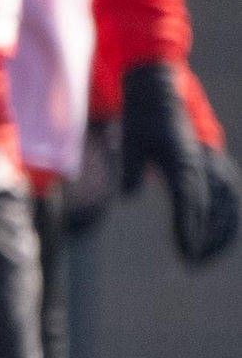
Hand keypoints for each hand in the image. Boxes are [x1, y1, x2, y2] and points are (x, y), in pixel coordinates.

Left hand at [116, 62, 238, 269]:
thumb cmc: (141, 121)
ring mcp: (212, 164)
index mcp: (183, 161)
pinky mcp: (213, 164)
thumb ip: (130, 170)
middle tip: (192, 264)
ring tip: (205, 258)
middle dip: (204, 238)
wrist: (160, 93)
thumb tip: (129, 197)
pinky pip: (229, 195)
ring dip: (220, 232)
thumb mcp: (130, 142)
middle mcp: (202, 164)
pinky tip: (221, 236)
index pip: (190, 202)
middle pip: (212, 208)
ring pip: (226, 205)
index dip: (189, 228)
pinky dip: (228, 216)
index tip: (186, 251)